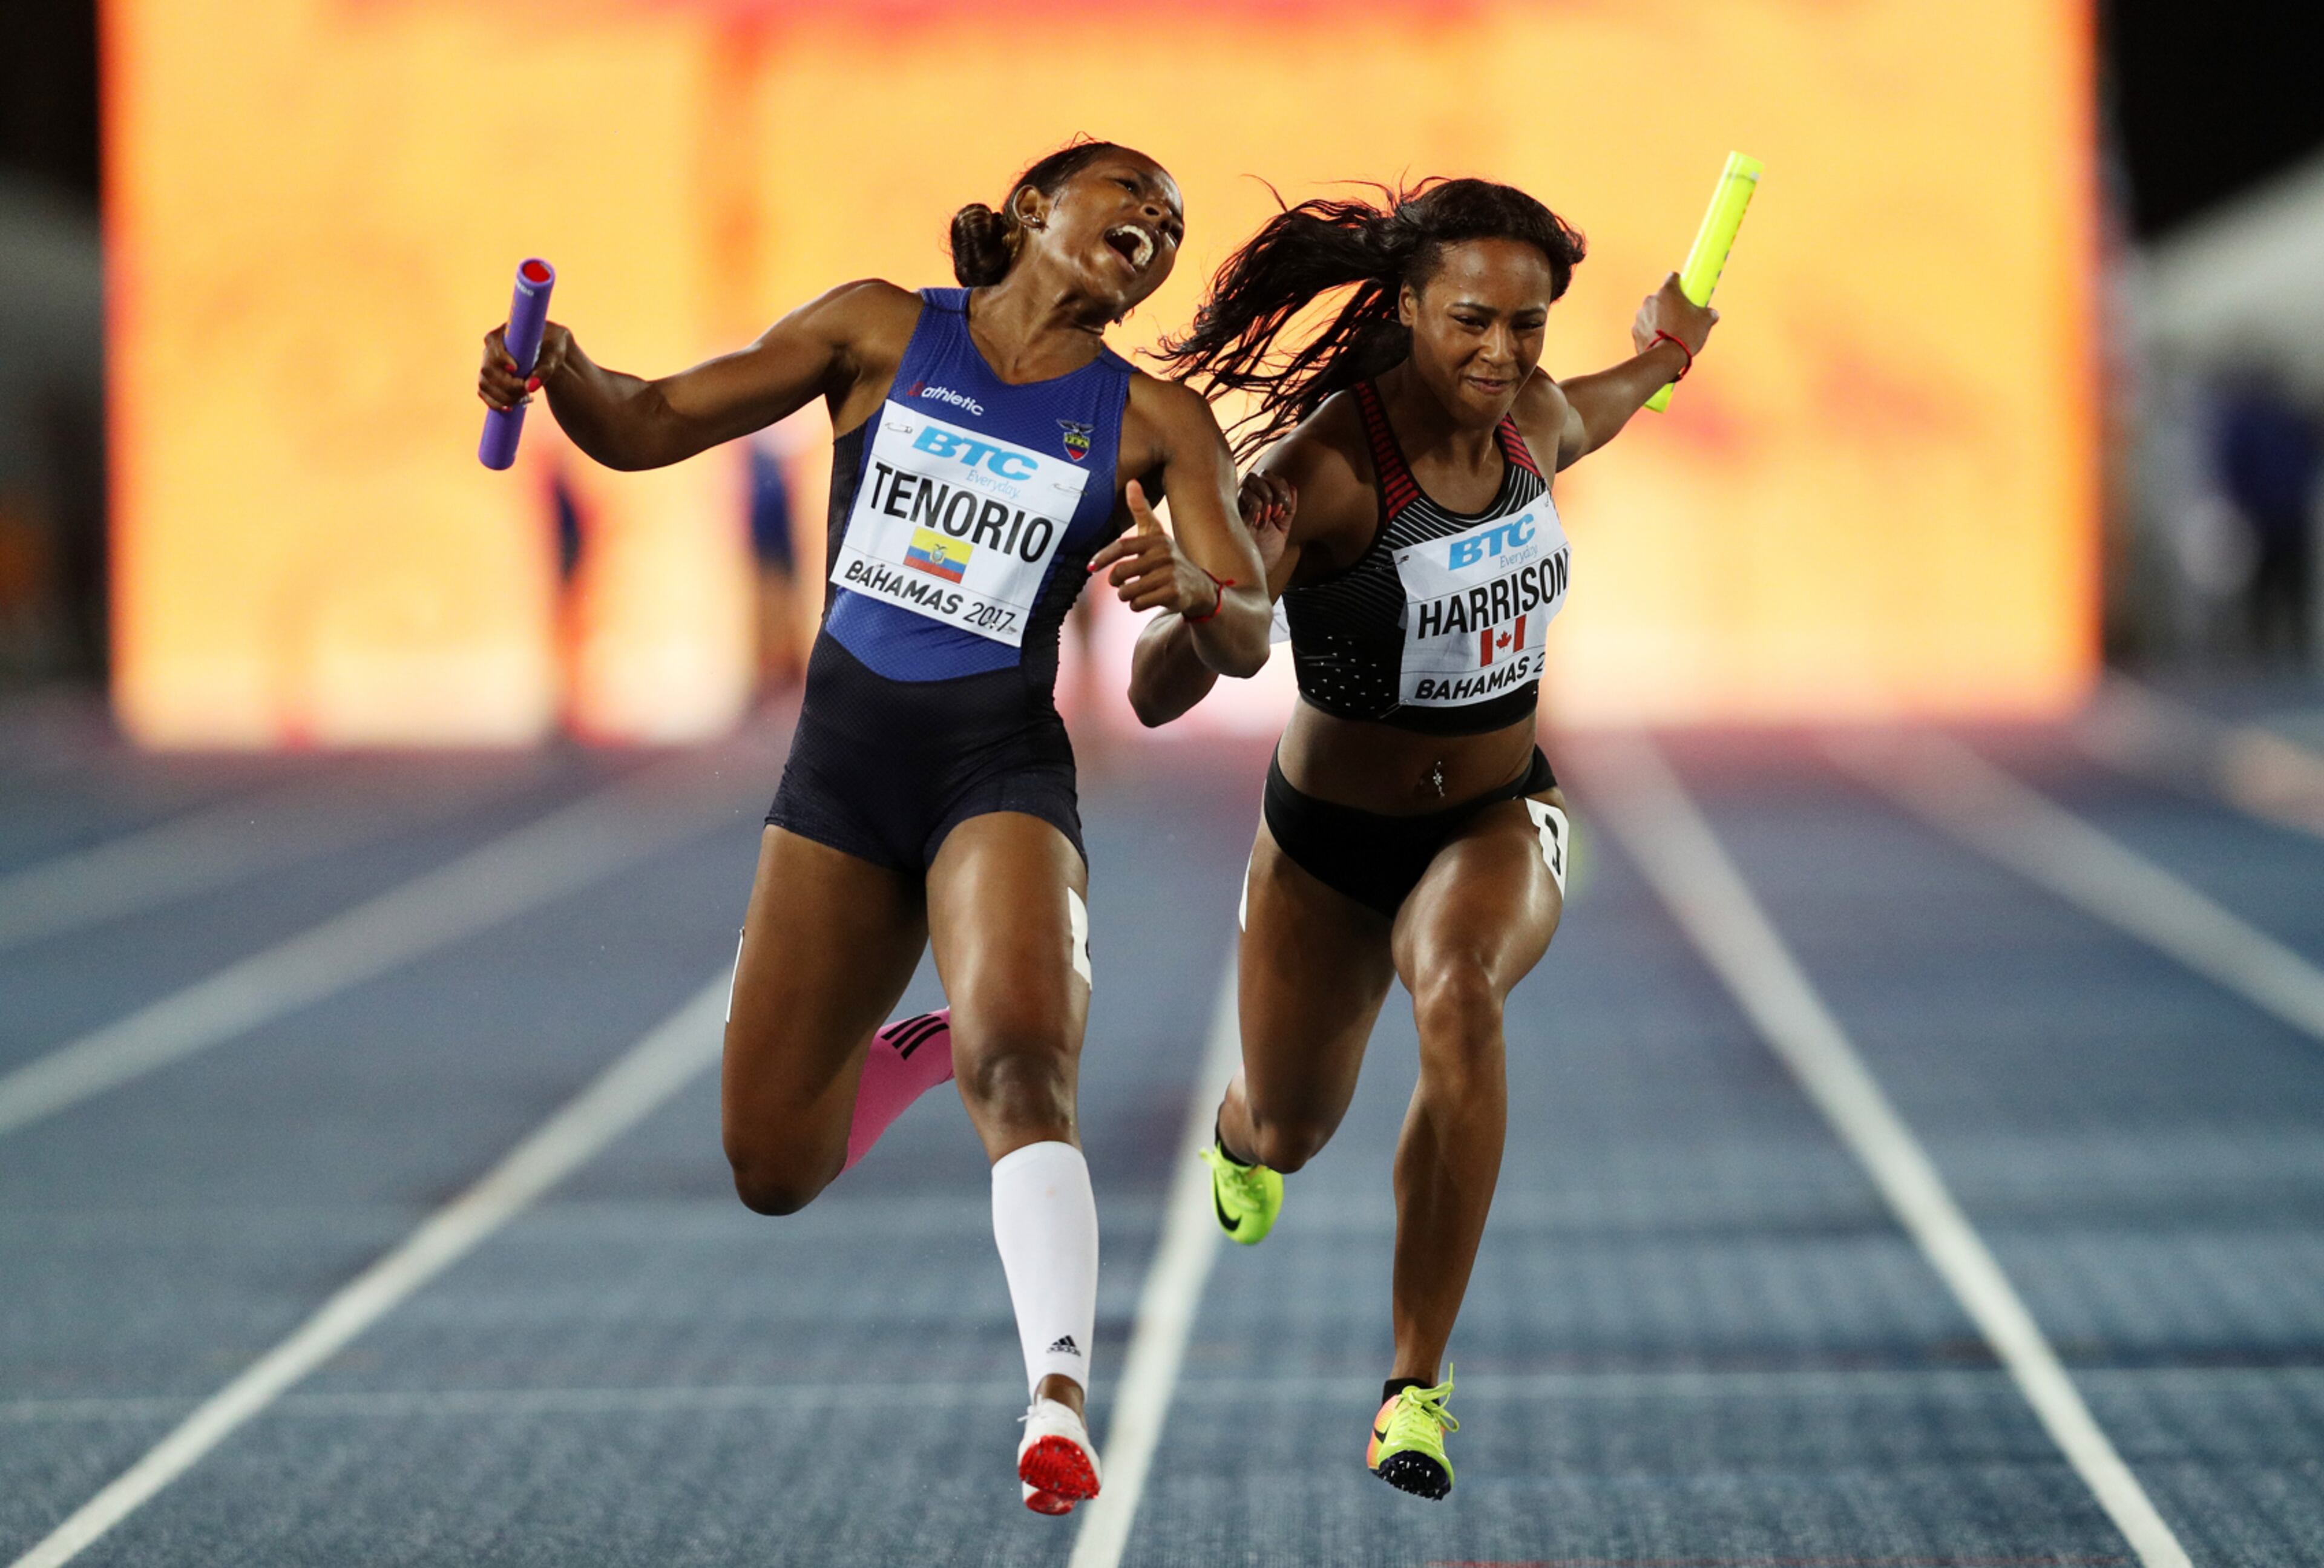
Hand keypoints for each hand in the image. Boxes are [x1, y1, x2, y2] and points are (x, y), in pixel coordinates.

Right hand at [478, 320, 572, 410]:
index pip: (492, 344)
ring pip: (485, 384)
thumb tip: (530, 387)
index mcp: (502, 334)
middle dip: (507, 385)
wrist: (549, 353)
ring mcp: (487, 365)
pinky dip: (496, 404)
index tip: (516, 370)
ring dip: (504, 397)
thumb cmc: (552, 348)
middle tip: (527, 392)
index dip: (501, 359)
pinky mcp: (489, 379)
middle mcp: (490, 349)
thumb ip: (544, 370)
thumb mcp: (553, 356)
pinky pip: (484, 394)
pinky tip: (512, 408)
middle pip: (488, 370)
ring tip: (527, 398)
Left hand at [1087, 480, 1226, 616]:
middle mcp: (1164, 555)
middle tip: (1119, 583)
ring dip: (1125, 595)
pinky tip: (1145, 600)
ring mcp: (1169, 575)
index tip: (1090, 567)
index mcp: (1157, 539)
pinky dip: (1135, 605)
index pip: (1122, 547)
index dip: (1103, 557)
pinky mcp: (1173, 594)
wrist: (1199, 587)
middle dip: (1115, 581)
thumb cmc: (1169, 559)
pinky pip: (1138, 603)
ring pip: (1127, 591)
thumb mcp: (1156, 534)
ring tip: (1134, 592)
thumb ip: (1142, 511)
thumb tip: (1132, 482)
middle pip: (1121, 572)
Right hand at [1238, 471, 1294, 577]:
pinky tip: (1257, 523)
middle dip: (1276, 488)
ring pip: (1251, 479)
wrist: (1254, 572)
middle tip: (1278, 511)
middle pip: (1261, 474)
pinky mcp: (1232, 512)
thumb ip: (1289, 509)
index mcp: (1260, 501)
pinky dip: (1258, 507)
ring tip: (1267, 518)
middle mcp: (1247, 500)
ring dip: (1266, 497)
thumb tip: (1293, 487)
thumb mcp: (1283, 529)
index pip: (1270, 477)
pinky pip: (1247, 496)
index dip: (1282, 488)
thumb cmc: (1266, 553)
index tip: (1284, 511)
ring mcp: (1239, 504)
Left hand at [1630, 272, 1716, 359]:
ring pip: (1652, 312)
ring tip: (1671, 333)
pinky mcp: (1634, 330)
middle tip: (1681, 318)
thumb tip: (1713, 315)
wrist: (1666, 357)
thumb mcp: (1705, 321)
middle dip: (1670, 305)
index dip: (1680, 283)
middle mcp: (1651, 299)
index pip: (1672, 277)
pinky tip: (1661, 341)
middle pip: (1662, 297)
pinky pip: (1645, 327)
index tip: (1685, 291)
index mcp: (1668, 291)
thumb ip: (1709, 313)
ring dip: (1660, 319)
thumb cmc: (1686, 335)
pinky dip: (1651, 332)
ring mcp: (1640, 315)